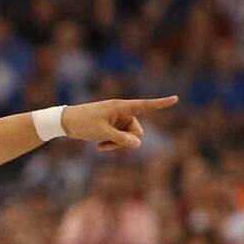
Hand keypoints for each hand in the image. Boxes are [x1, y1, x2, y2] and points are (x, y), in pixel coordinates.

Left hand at [62, 96, 177, 151]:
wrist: (67, 122)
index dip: (161, 103)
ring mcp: (117, 120)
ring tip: (102, 145)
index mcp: (122, 107)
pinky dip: (112, 144)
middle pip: (137, 130)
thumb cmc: (84, 123)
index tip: (176, 98)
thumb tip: (138, 143)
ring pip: (128, 137)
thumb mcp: (103, 132)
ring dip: (117, 144)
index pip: (145, 105)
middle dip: (127, 140)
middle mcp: (122, 112)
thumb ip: (121, 139)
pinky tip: (99, 146)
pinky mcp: (112, 127)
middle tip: (110, 143)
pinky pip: (119, 139)